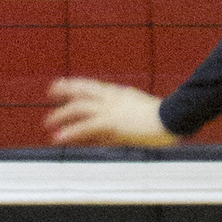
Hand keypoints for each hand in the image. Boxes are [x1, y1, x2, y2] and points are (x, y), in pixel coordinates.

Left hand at [46, 79, 176, 149]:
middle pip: (81, 89)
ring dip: (61, 114)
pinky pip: (85, 126)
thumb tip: (105, 133)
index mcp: (119, 93)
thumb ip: (120, 121)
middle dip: (63, 90)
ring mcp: (111, 109)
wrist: (174, 118)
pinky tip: (58, 137)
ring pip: (78, 107)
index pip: (91, 85)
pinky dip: (69, 132)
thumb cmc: (164, 118)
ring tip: (48, 122)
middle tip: (50, 92)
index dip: (74, 84)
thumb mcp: (139, 115)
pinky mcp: (111, 122)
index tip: (60, 84)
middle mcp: (112, 97)